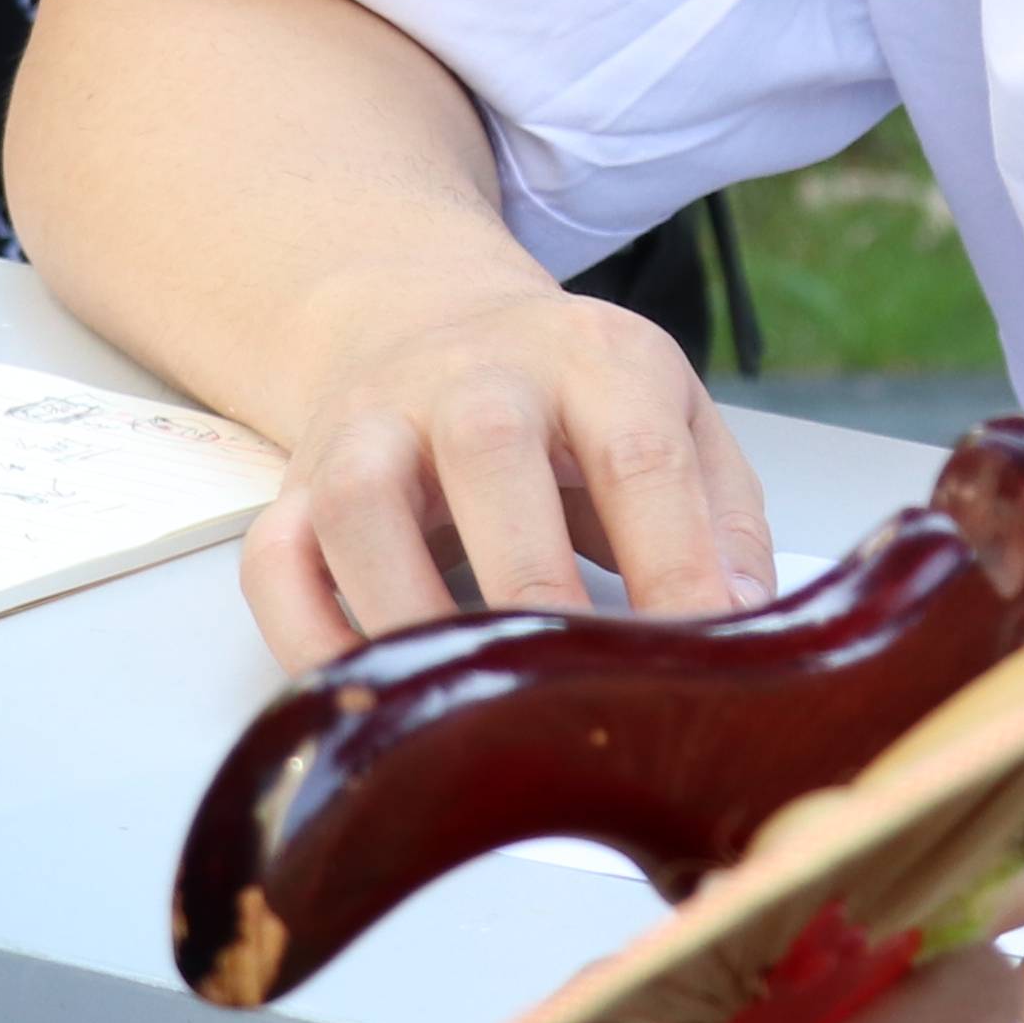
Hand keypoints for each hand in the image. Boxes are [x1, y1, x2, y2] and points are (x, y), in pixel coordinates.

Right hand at [236, 275, 776, 667]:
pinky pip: (278, 562)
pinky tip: (368, 699)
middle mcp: (472, 377)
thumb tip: (746, 629)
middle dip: (534, 584)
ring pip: (361, 504)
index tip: (700, 658)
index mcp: (591, 358)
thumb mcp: (673, 416)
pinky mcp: (295, 483)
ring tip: (465, 703)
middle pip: (490, 454)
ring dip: (409, 612)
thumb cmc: (570, 400)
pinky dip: (307, 640)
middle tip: (577, 694)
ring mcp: (372, 426)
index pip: (638, 455)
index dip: (673, 563)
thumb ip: (720, 516)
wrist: (423, 319)